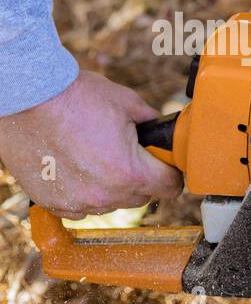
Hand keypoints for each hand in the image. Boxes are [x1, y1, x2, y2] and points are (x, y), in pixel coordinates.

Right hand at [0, 71, 182, 219]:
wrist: (25, 97)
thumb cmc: (73, 96)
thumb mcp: (127, 103)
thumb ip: (152, 124)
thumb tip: (163, 133)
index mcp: (129, 173)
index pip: (170, 187)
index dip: (171, 172)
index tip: (164, 164)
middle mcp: (104, 195)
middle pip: (142, 196)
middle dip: (141, 177)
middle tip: (126, 153)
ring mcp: (77, 201)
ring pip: (112, 203)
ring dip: (111, 187)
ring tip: (95, 156)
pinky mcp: (53, 202)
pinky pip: (81, 207)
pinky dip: (83, 191)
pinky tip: (75, 167)